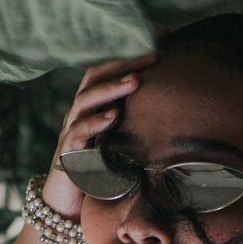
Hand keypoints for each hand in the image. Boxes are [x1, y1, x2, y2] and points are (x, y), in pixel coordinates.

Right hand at [40, 53, 157, 218]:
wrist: (67, 203)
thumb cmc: (99, 169)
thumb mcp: (120, 141)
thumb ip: (136, 122)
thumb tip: (175, 108)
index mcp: (91, 106)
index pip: (108, 70)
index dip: (131, 54)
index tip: (161, 41)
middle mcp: (78, 112)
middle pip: (96, 77)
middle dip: (124, 65)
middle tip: (152, 57)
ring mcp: (70, 131)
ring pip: (85, 100)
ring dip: (111, 89)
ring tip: (135, 81)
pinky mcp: (67, 153)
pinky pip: (78, 132)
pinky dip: (95, 122)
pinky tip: (113, 117)